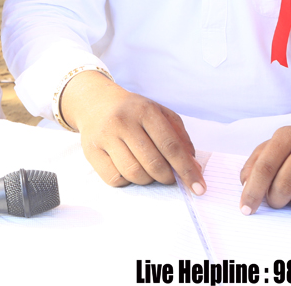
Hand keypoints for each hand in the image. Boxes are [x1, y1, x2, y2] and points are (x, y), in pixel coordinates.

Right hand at [61, 71, 204, 192]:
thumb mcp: (161, 114)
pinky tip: (127, 168)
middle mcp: (124, 122)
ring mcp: (105, 136)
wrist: (96, 101)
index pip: (171, 146)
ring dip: (147, 180)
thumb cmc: (134, 111)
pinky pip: (115, 179)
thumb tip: (194, 169)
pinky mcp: (91, 151)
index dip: (187, 170)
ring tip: (147, 170)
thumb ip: (180, 139)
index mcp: (145, 110)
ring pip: (134, 174)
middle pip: (153, 164)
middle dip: (167, 177)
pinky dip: (126, 181)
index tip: (199, 188)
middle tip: (168, 176)